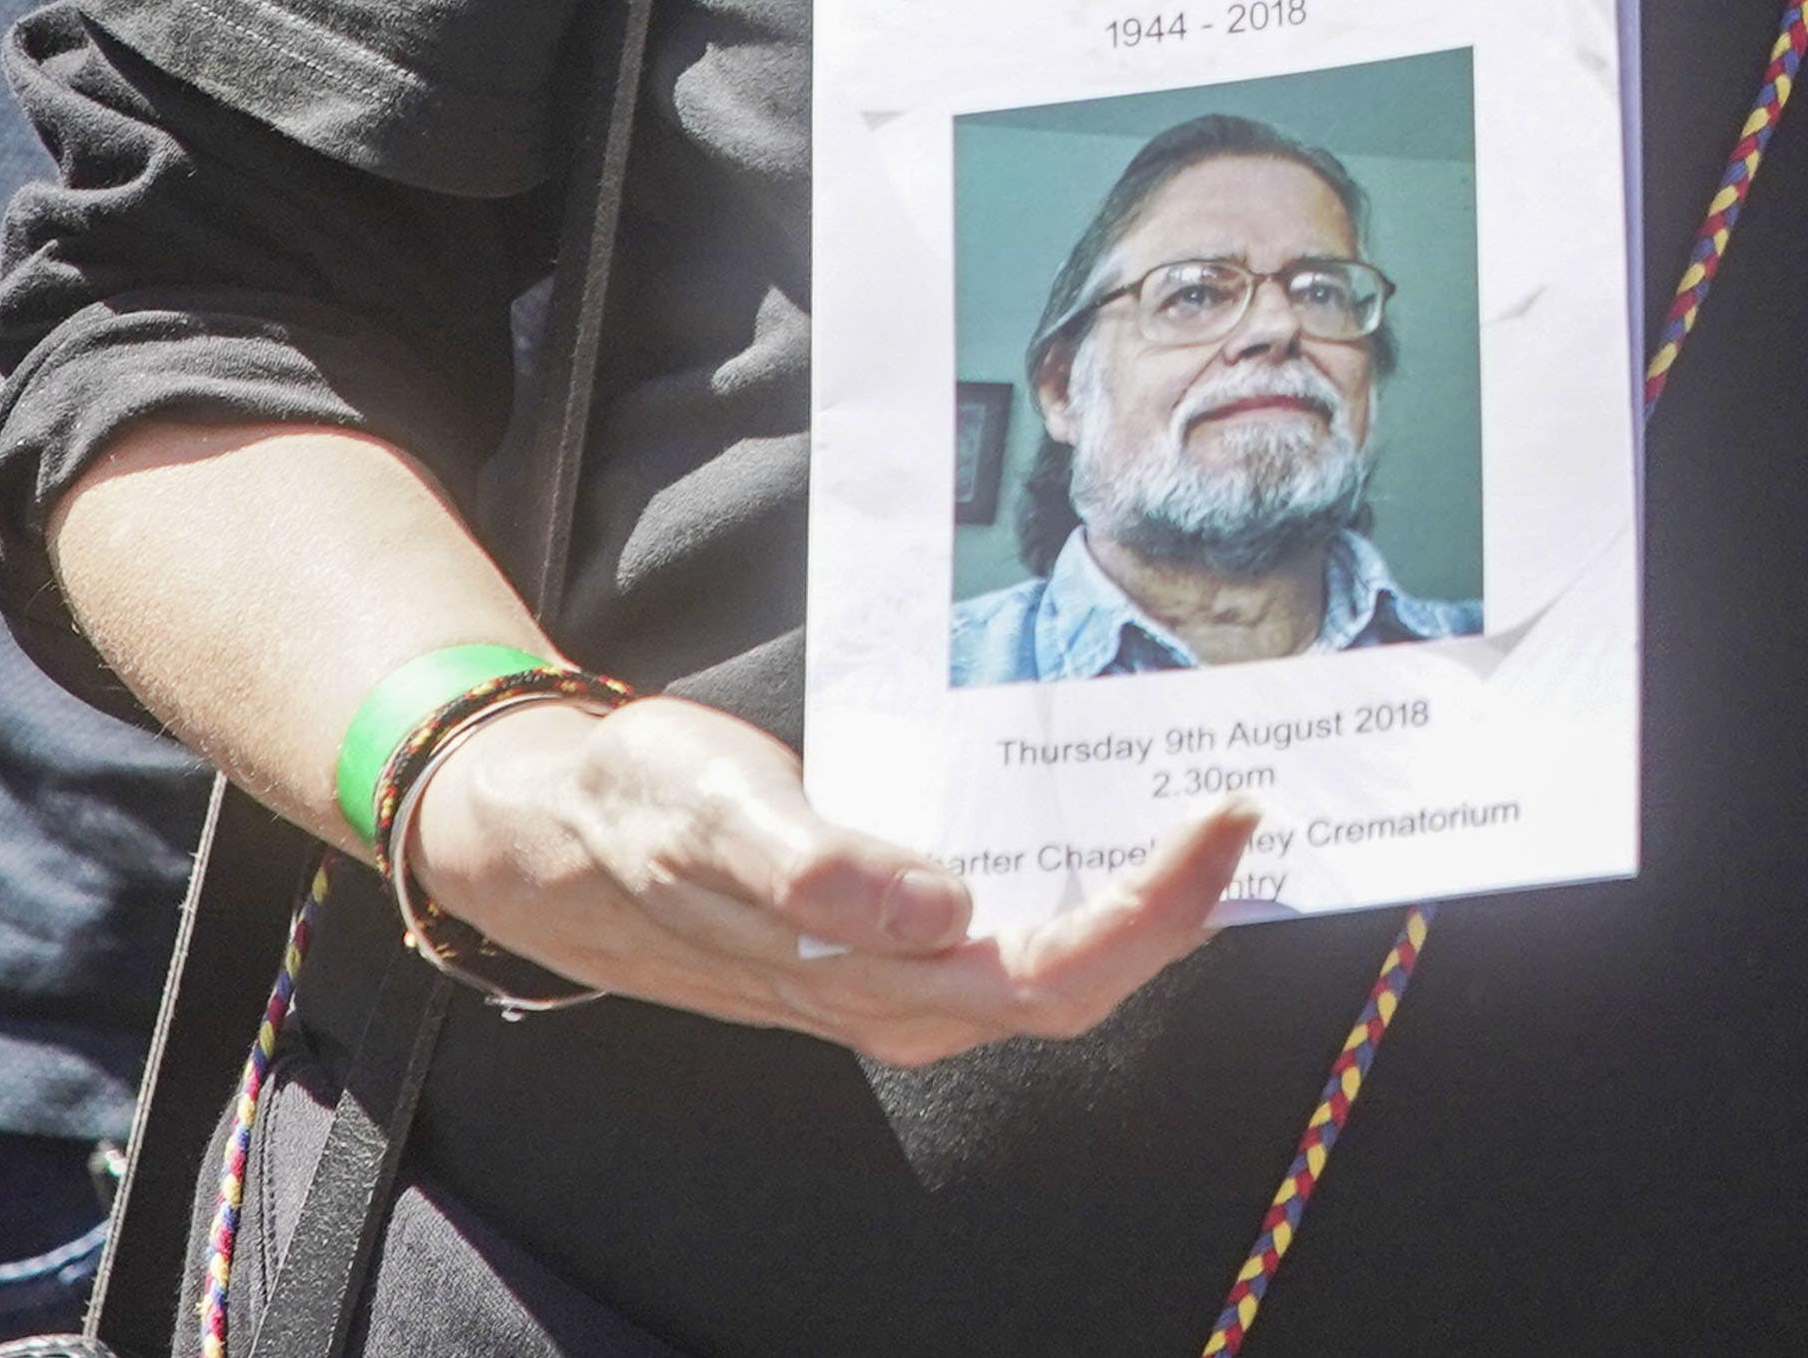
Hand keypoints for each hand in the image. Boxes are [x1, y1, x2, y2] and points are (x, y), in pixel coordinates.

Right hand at [399, 692, 1249, 1068]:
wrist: (557, 835)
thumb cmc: (638, 814)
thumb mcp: (711, 817)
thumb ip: (816, 867)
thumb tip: (938, 908)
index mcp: (872, 980)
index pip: (1054, 973)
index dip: (1154, 912)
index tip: (1222, 820)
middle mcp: (904, 998)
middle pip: (1079, 981)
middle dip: (1180, 908)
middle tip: (1250, 809)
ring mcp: (904, 978)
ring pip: (1060, 967)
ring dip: (1149, 905)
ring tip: (1218, 824)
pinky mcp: (897, 942)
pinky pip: (1023, 934)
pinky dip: (1093, 889)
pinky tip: (1124, 833)